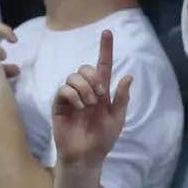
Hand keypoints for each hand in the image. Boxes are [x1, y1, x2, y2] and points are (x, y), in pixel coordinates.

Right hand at [52, 31, 130, 168]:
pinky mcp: (59, 103)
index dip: (105, 49)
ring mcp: (71, 96)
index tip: (108, 32)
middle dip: (94, 78)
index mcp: (102, 91)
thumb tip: (128, 76)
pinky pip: (64, 89)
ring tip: (89, 105)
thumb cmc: (103, 137)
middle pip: (86, 67)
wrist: (87, 155)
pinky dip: (74, 96)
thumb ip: (122, 97)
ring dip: (85, 88)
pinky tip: (79, 108)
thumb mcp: (118, 117)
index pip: (103, 66)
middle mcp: (86, 90)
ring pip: (74, 76)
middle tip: (100, 95)